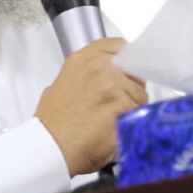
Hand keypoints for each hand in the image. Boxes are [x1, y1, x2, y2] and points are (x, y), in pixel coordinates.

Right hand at [34, 37, 148, 176]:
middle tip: (116, 105)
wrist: (51, 147)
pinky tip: (117, 130)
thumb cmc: (53, 124)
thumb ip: (86, 75)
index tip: (126, 72)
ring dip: (133, 107)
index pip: (118, 46)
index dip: (126, 61)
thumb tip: (102, 79)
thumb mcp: (60, 85)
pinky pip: (141, 112)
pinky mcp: (123, 106)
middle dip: (130, 87)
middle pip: (134, 71)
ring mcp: (113, 85)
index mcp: (82, 59)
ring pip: (140, 94)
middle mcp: (99, 67)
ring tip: (113, 121)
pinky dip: (133, 123)